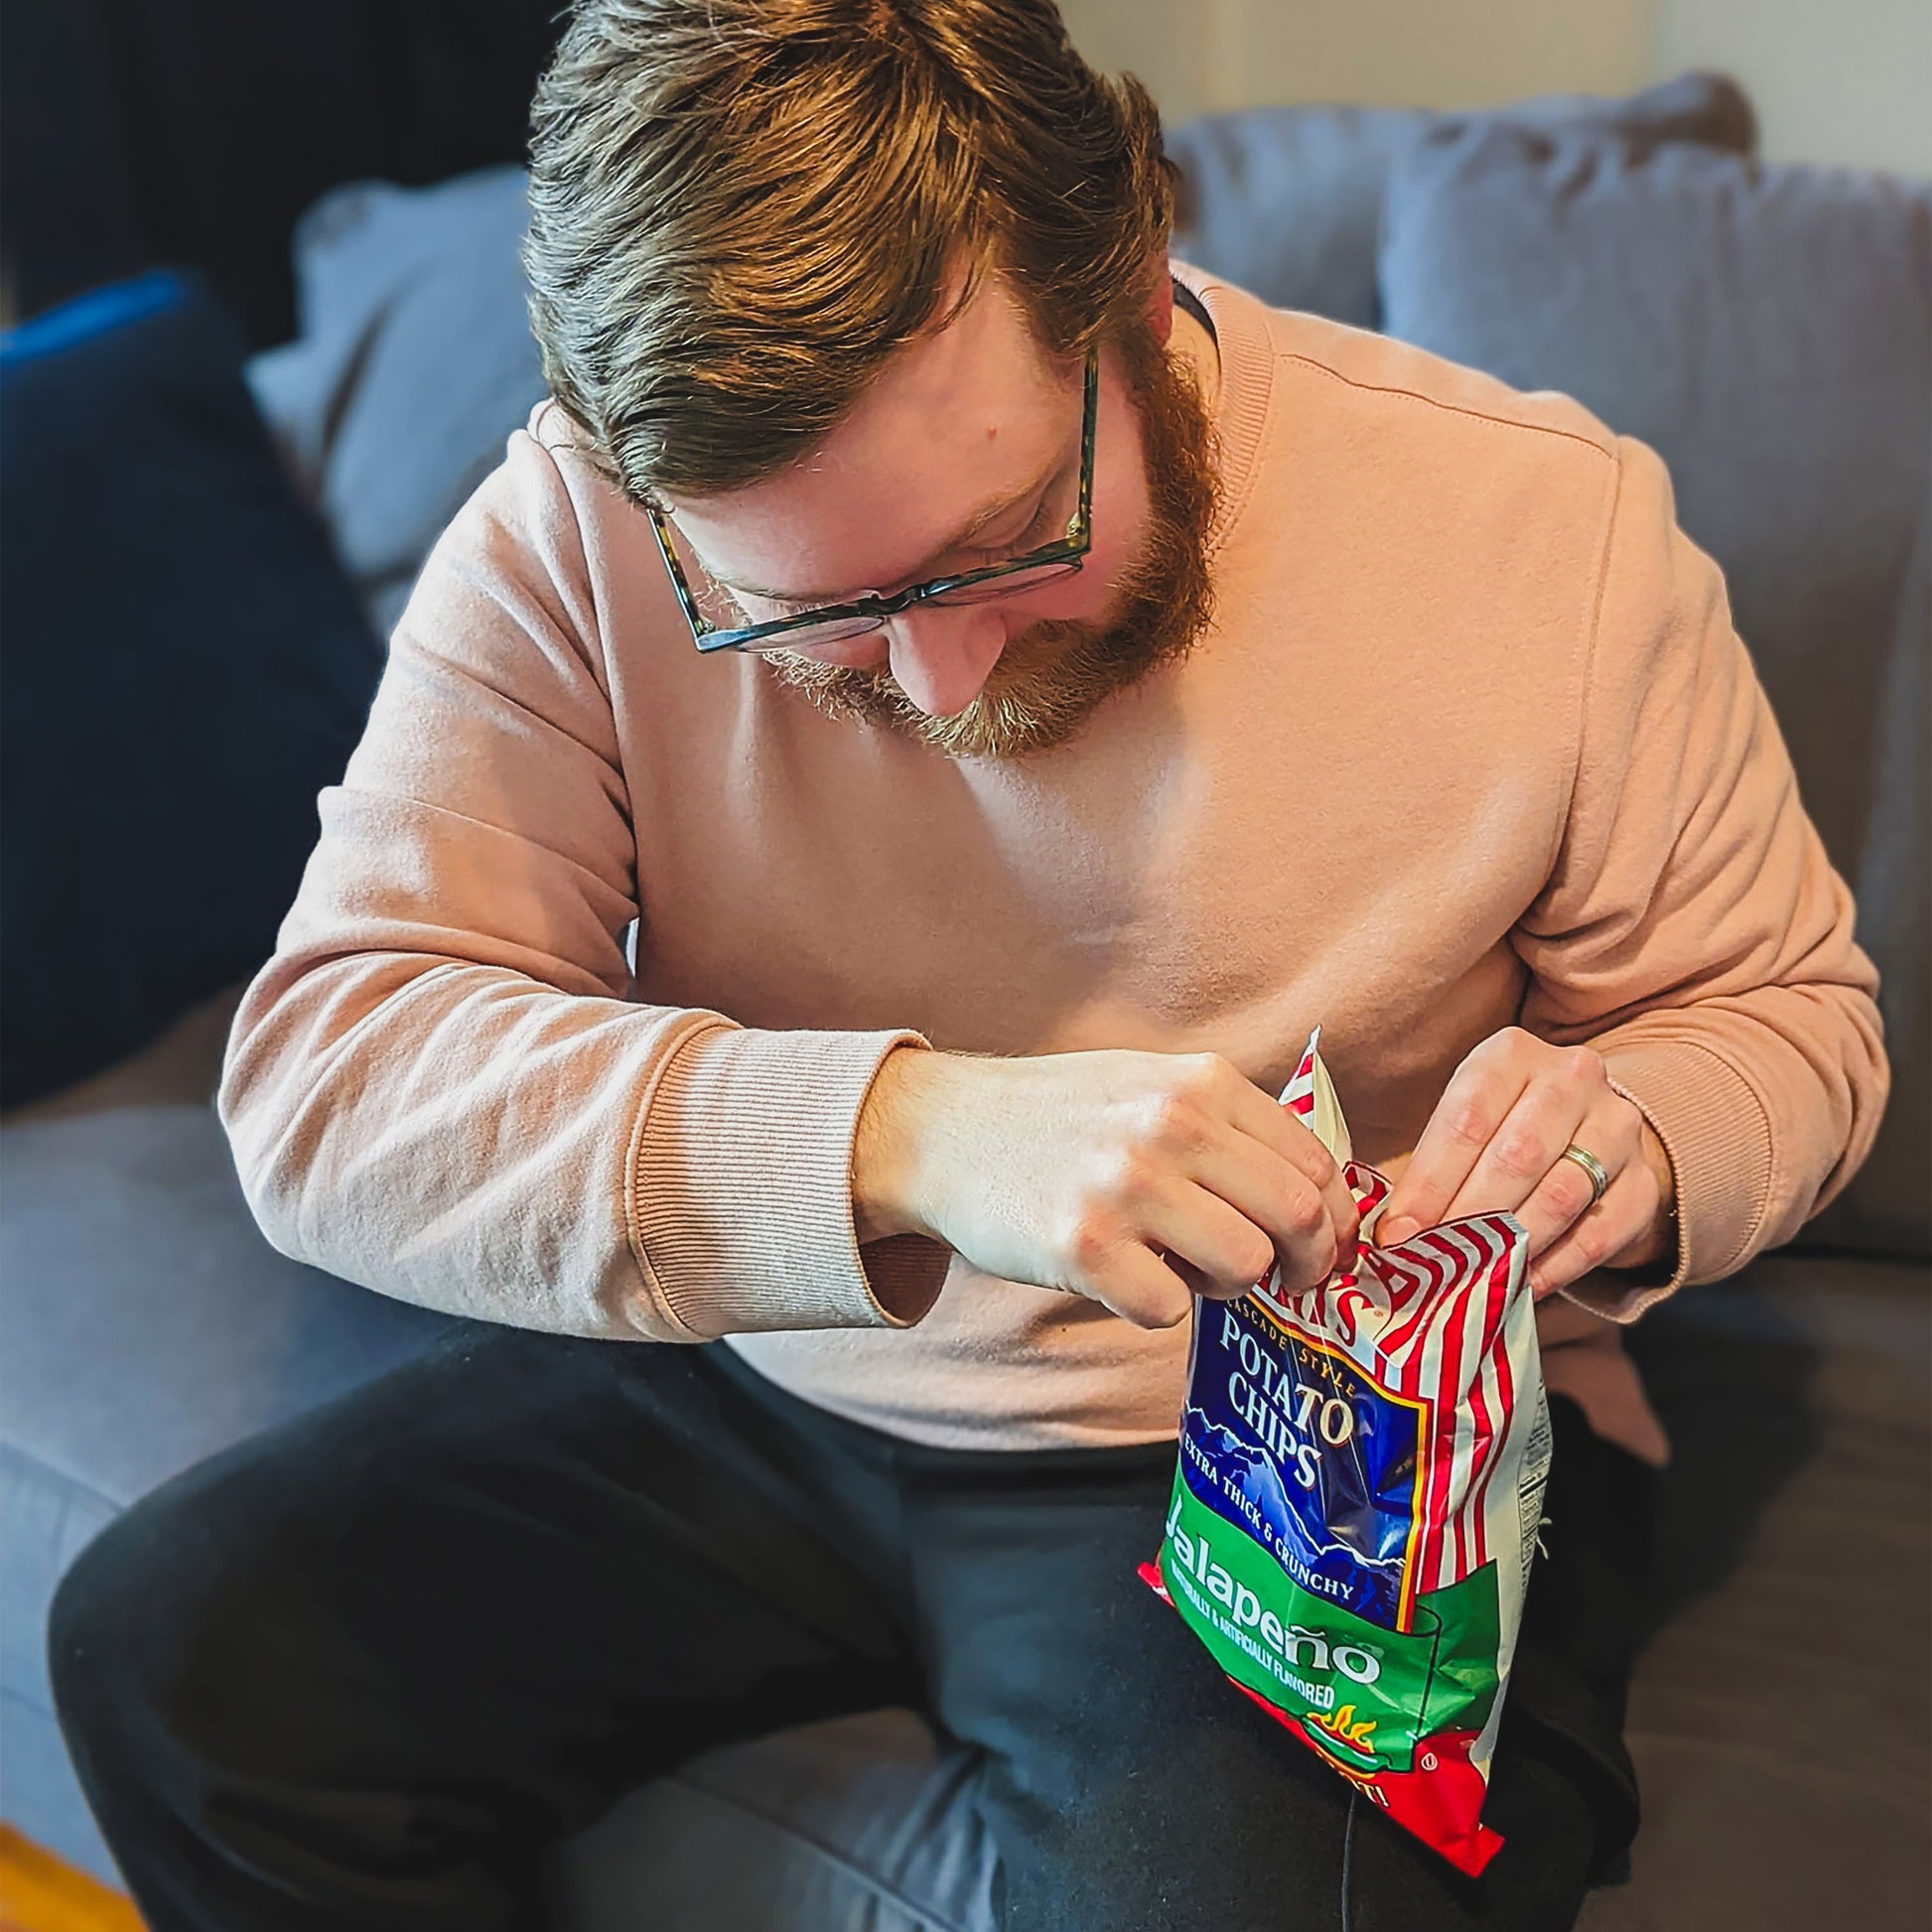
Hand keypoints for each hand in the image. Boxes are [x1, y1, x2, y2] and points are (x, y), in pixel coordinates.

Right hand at [852, 1047, 1360, 1330]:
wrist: (941, 1131)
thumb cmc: (1058, 1117)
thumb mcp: (1148, 1084)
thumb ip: (1228, 1124)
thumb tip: (1323, 1194)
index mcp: (1200, 1083)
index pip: (1314, 1164)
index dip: (1333, 1219)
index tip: (1321, 1246)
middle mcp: (1169, 1127)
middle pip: (1297, 1218)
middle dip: (1304, 1264)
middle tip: (1285, 1281)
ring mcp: (1125, 1187)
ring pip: (1243, 1267)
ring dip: (1226, 1287)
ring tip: (1186, 1269)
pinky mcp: (1082, 1247)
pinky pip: (1169, 1309)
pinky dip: (1158, 1308)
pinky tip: (1127, 1278)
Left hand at [1374, 1027, 1673, 1299]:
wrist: (1586, 1128)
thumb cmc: (1501, 1127)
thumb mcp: (1463, 1123)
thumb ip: (1426, 1168)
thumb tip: (1390, 1232)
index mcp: (1512, 1053)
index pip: (1467, 1119)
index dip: (1430, 1182)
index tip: (1398, 1232)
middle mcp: (1573, 1077)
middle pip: (1517, 1155)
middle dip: (1466, 1216)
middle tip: (1431, 1262)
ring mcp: (1618, 1127)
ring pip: (1562, 1194)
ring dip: (1511, 1243)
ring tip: (1471, 1277)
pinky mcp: (1645, 1180)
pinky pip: (1601, 1232)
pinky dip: (1557, 1266)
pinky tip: (1521, 1284)